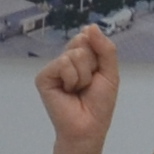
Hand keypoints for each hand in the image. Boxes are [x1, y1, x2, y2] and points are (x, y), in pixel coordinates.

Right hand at [35, 25, 119, 153]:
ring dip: (83, 76)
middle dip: (92, 65)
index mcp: (80, 57)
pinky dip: (71, 79)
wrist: (88, 127)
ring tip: (78, 90)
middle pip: (81, 42)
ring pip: (74, 54)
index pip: (88, 37)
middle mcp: (65, 60)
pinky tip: (68, 92)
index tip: (97, 72)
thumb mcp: (110, 72)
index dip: (98, 55)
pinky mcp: (43, 77)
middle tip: (88, 84)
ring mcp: (53, 68)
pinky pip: (62, 64)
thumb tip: (90, 26)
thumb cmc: (99, 104)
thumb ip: (105, 48)